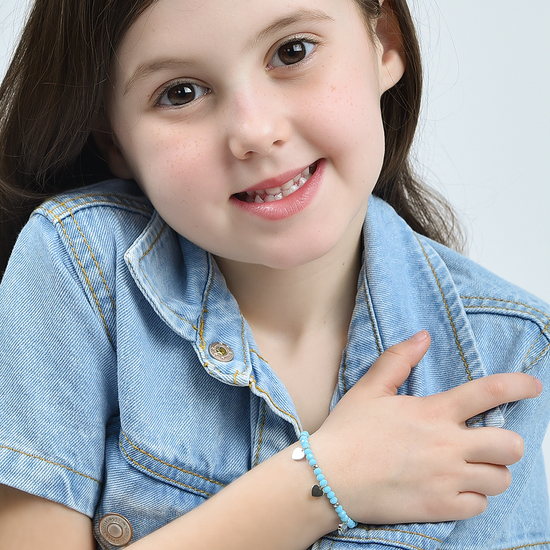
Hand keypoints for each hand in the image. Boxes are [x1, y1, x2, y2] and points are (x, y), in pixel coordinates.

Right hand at [311, 330, 541, 524]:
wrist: (329, 478)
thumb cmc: (348, 431)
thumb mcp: (369, 388)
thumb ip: (399, 359)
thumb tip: (423, 336)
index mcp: (432, 413)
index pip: (487, 393)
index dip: (517, 386)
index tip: (534, 386)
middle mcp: (447, 446)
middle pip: (510, 446)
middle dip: (507, 443)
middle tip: (487, 443)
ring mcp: (446, 479)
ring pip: (500, 479)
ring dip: (490, 471)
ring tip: (470, 467)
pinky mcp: (440, 508)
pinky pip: (479, 506)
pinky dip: (473, 498)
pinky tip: (453, 489)